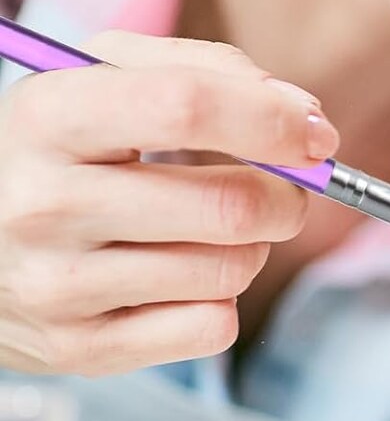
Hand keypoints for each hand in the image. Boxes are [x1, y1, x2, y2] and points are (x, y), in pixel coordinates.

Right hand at [0, 31, 337, 375]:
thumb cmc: (58, 151)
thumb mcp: (100, 79)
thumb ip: (204, 71)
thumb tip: (302, 115)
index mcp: (47, 118)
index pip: (186, 107)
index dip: (273, 119)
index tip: (316, 133)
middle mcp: (44, 204)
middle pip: (230, 205)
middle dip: (287, 196)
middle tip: (283, 189)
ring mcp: (58, 286)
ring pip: (232, 269)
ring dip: (251, 247)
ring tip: (210, 231)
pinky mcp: (80, 349)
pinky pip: (213, 328)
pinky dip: (220, 301)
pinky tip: (180, 279)